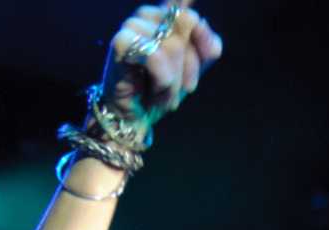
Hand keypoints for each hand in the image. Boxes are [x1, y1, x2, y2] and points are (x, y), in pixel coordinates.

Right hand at [102, 3, 223, 126]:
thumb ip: (207, 44)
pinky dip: (162, 79)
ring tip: (160, 91)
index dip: (204, 39)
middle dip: (188, 66)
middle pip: (187, 27)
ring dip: (173, 80)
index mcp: (164, 14)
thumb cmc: (162, 89)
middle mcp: (146, 14)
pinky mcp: (121, 42)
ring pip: (173, 45)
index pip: (193, 17)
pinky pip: (156, 56)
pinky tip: (154, 90)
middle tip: (173, 85)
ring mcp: (132, 25)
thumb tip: (199, 24)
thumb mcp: (194, 67)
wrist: (136, 115)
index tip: (201, 63)